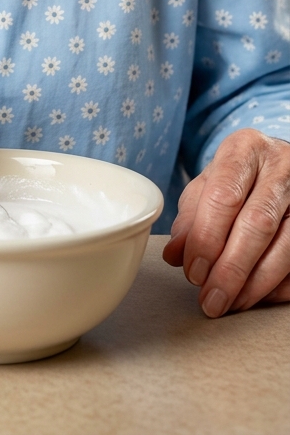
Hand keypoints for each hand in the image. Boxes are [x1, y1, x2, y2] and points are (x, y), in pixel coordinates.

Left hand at [162, 129, 289, 315]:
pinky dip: (278, 285)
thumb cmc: (238, 176)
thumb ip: (190, 217)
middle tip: (211, 299)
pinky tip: (257, 295)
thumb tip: (174, 256)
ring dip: (255, 283)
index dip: (207, 238)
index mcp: (245, 149)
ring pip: (286, 245)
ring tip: (231, 303)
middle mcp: (281, 166)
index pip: (224, 195)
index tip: (193, 272)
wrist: (278, 164)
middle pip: (257, 223)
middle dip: (231, 269)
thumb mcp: (208, 184)